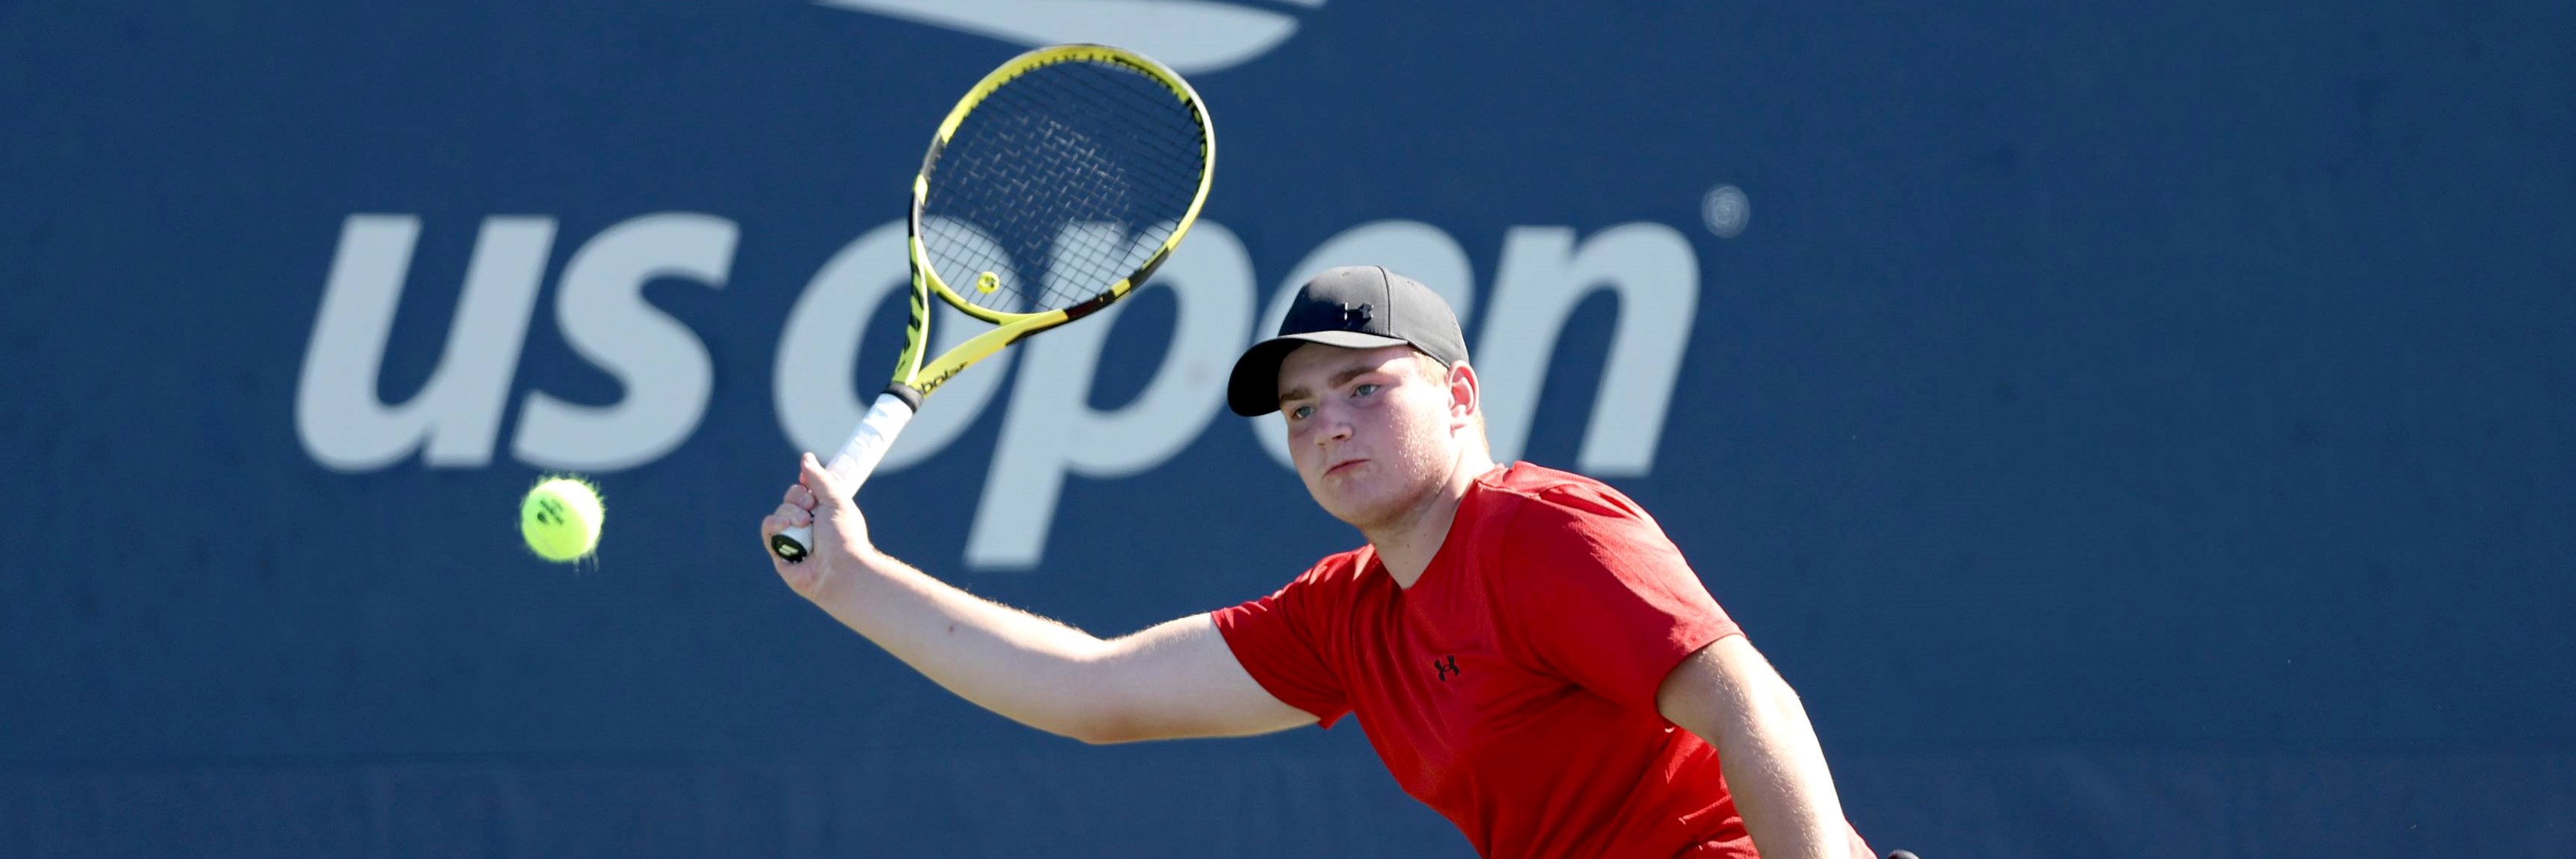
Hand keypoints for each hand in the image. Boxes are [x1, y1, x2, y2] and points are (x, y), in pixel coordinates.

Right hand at [761, 452, 874, 599]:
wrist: (839, 570)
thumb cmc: (844, 537)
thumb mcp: (836, 500)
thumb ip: (820, 479)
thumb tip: (806, 457)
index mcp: (824, 512)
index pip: (806, 489)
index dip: (805, 485)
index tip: (809, 485)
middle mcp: (808, 524)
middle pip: (790, 498)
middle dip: (798, 499)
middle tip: (811, 508)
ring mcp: (793, 537)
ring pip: (778, 512)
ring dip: (790, 513)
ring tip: (805, 525)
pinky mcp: (779, 551)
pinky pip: (768, 529)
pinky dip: (774, 524)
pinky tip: (786, 527)